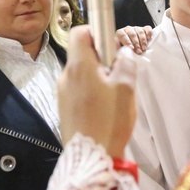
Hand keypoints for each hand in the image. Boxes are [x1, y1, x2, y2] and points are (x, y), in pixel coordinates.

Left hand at [59, 26, 137, 157]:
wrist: (91, 158)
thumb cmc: (109, 121)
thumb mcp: (126, 87)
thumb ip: (126, 63)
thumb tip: (123, 52)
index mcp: (79, 66)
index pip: (79, 32)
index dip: (96, 32)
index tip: (111, 45)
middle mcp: (66, 76)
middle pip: (82, 53)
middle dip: (102, 58)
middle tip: (119, 75)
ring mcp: (63, 92)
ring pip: (82, 72)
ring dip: (98, 76)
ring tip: (114, 96)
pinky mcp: (65, 107)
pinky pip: (79, 89)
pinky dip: (92, 91)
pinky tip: (105, 108)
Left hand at [115, 25, 152, 54]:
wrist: (133, 50)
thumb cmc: (125, 51)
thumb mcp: (119, 51)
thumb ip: (118, 49)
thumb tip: (118, 48)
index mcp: (120, 33)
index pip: (122, 35)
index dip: (127, 42)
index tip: (131, 48)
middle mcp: (128, 29)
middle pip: (132, 34)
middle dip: (136, 43)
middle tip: (139, 51)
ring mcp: (136, 28)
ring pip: (140, 32)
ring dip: (143, 41)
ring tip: (144, 49)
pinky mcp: (144, 29)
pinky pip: (147, 28)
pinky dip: (149, 33)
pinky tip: (149, 39)